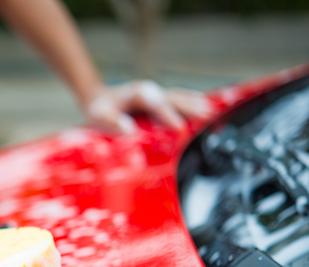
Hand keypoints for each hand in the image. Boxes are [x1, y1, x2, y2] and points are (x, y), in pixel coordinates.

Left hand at [85, 80, 210, 133]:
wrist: (100, 99)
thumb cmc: (100, 110)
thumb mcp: (99, 115)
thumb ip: (111, 121)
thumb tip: (128, 129)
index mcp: (136, 93)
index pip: (155, 104)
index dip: (168, 115)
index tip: (179, 127)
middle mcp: (150, 91)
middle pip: (173, 97)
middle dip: (190, 106)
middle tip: (207, 115)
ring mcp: (157, 94)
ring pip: (179, 97)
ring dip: (195, 104)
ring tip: (212, 112)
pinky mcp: (161, 99)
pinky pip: (179, 100)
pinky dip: (192, 103)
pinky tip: (206, 108)